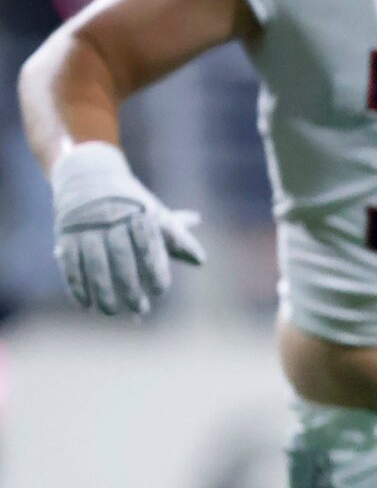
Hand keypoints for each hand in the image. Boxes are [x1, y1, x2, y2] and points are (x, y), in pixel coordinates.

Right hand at [50, 141, 204, 316]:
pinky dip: (77, 284)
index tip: (160, 291)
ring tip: (111, 311)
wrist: (88, 176)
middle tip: (139, 308)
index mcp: (137, 211)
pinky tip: (85, 303)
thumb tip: (200, 261)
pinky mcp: (65, 234)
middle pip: (120, 254)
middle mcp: (109, 218)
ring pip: (93, 260)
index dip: (154, 267)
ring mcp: (85, 226)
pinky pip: (69, 262)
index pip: (147, 242)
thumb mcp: (155, 213)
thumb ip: (176, 237)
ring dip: (101, 289)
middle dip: (129, 284)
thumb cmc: (132, 203)